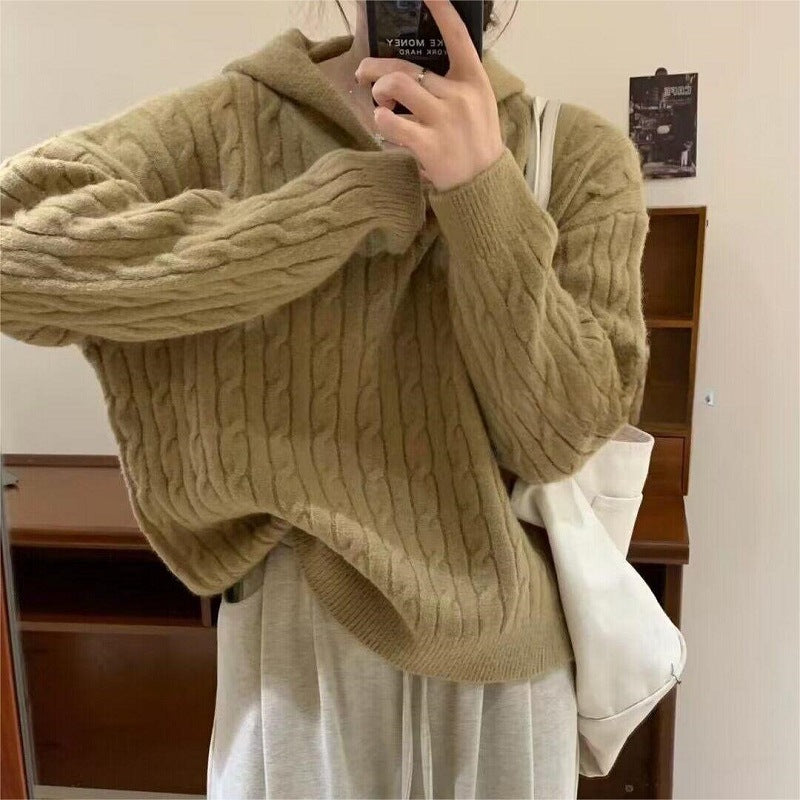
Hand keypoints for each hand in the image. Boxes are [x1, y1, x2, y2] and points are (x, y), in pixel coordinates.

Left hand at [355, 0, 504, 191]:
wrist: (483, 185)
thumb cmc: (476, 144)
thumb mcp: (478, 105)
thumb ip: (454, 84)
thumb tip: (417, 70)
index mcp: (474, 81)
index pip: (458, 37)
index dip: (442, 10)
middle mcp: (459, 96)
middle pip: (406, 67)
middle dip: (375, 68)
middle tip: (363, 74)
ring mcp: (444, 120)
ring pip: (396, 87)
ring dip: (378, 92)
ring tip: (379, 105)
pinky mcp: (429, 145)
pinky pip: (391, 123)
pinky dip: (381, 122)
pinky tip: (385, 126)